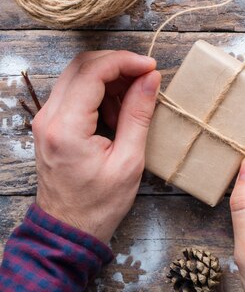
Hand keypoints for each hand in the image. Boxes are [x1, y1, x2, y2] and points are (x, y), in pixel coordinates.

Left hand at [33, 50, 160, 242]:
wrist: (69, 229)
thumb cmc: (99, 203)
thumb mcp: (129, 160)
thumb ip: (138, 114)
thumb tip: (150, 79)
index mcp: (66, 127)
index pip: (93, 72)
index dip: (125, 62)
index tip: (152, 67)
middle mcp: (48, 117)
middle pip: (82, 65)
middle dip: (118, 64)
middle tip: (147, 76)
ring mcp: (46, 119)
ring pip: (77, 75)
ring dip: (109, 78)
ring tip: (133, 102)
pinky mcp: (50, 124)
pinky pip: (74, 92)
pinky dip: (99, 92)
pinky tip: (117, 113)